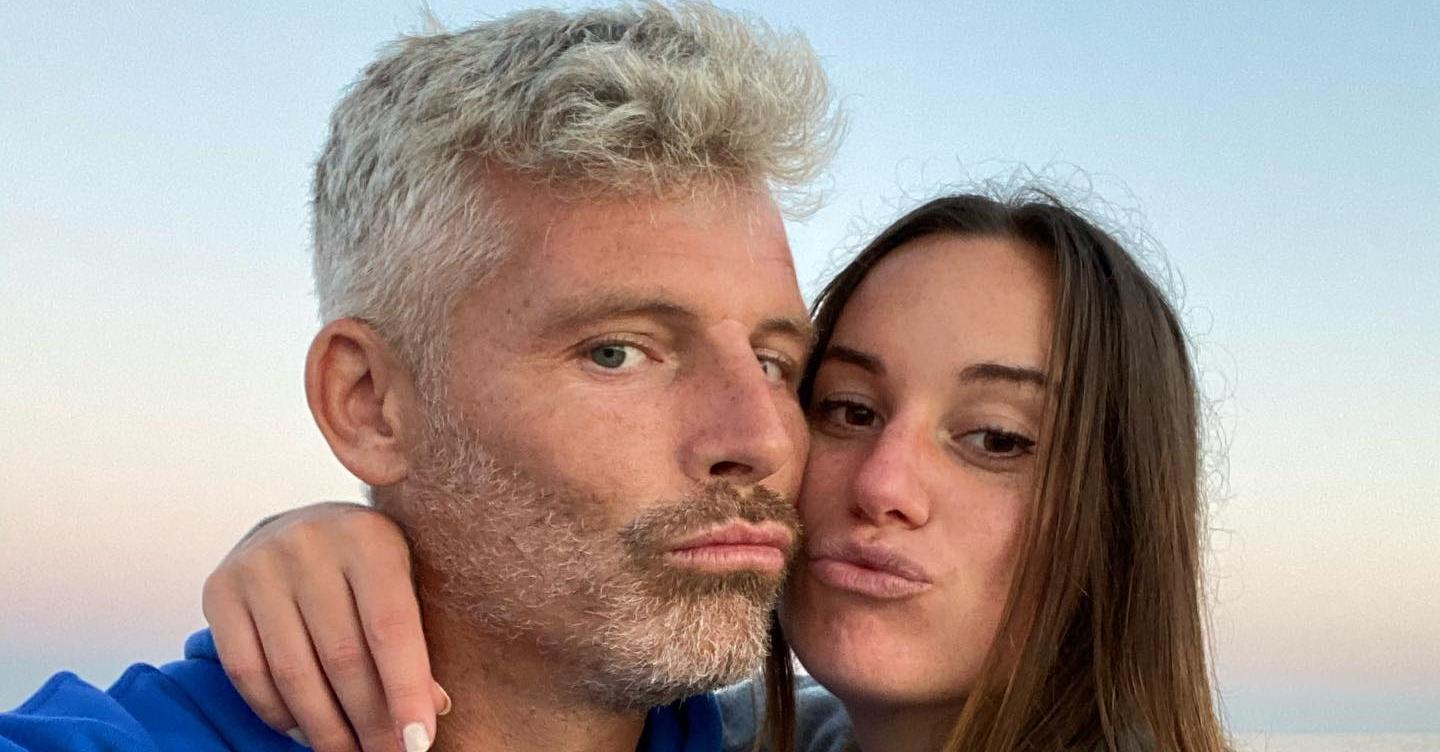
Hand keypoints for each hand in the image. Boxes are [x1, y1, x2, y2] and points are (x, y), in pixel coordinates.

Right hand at [202, 502, 445, 751]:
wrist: (303, 527)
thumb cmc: (368, 565)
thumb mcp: (403, 584)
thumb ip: (414, 640)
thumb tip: (431, 709)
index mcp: (368, 537)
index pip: (390, 627)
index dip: (405, 692)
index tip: (418, 743)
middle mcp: (310, 543)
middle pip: (342, 657)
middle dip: (369, 721)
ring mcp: (258, 565)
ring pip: (294, 672)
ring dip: (325, 728)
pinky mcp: (219, 589)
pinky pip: (247, 672)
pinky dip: (279, 714)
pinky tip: (305, 731)